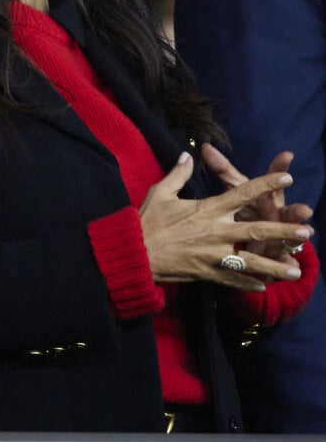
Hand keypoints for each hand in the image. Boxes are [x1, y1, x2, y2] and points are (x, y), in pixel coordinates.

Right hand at [139, 152, 312, 291]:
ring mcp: (213, 255)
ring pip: (251, 262)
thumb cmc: (148, 221)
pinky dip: (248, 283)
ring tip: (296, 272)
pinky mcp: (206, 273)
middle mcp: (216, 232)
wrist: (135, 253)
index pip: (242, 193)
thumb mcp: (161, 192)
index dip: (266, 184)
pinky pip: (232, 279)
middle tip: (306, 232)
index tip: (287, 179)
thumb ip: (178, 174)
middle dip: (283, 231)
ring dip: (275, 266)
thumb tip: (186, 155)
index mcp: (208, 208)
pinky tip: (263, 287)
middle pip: (256, 231)